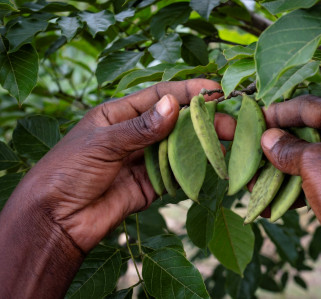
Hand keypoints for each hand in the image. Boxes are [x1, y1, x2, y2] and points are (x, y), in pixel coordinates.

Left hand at [0, 79, 232, 297]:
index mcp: (120, 114)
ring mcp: (145, 159)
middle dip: (203, 120)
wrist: (58, 219)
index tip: (215, 89)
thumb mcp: (102, 143)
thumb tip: (173, 106)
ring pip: (180, 147)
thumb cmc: (68, 171)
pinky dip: (194, 169)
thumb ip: (140, 128)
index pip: (159, 96)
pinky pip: (177, 174)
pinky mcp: (152, 184)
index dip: (187, 91)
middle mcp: (136, 134)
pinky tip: (213, 164)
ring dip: (203, 144)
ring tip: (230, 141)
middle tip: (231, 122)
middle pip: (176, 122)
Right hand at [261, 95, 320, 298]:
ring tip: (254, 175)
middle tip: (253, 145)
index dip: (282, 110)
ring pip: (305, 161)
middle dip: (278, 142)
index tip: (258, 117)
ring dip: (279, 168)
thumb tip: (268, 138)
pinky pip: (308, 183)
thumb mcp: (313, 161)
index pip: (311, 107)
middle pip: (307, 134)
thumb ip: (287, 147)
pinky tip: (268, 200)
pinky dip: (289, 189)